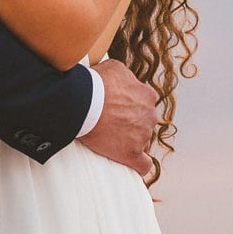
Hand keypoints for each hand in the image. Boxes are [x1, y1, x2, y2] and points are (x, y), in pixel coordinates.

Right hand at [79, 58, 157, 179]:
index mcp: (147, 96)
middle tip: (112, 124)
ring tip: (113, 141)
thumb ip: (126, 76)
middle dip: (132, 124)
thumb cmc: (96, 83)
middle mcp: (149, 116)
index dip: (133, 107)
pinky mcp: (131, 154)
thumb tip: (124, 80)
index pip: (146, 103)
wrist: (83, 103)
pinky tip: (131, 164)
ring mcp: (142, 136)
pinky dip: (139, 165)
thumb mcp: (115, 68)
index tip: (119, 109)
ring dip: (132, 142)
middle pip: (144, 123)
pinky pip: (143, 165)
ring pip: (143, 142)